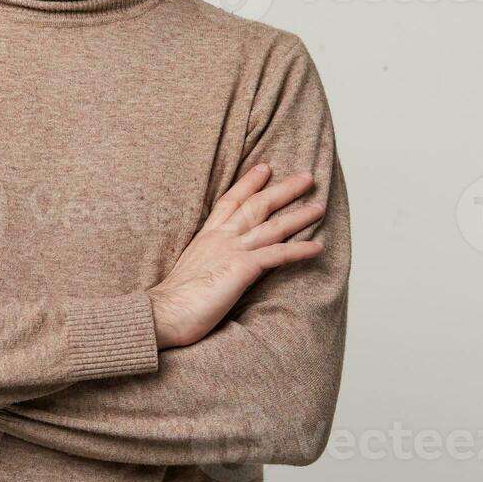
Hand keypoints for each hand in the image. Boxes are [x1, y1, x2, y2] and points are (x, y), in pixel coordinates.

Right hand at [147, 164, 323, 348]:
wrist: (162, 313)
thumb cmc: (174, 300)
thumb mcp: (191, 269)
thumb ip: (207, 260)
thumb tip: (218, 264)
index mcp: (207, 236)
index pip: (231, 201)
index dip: (249, 183)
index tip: (265, 168)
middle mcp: (221, 237)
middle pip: (257, 205)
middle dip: (283, 189)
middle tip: (306, 177)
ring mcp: (232, 250)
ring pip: (273, 226)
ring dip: (299, 215)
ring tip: (319, 207)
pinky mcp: (242, 268)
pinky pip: (277, 255)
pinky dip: (299, 250)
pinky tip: (317, 247)